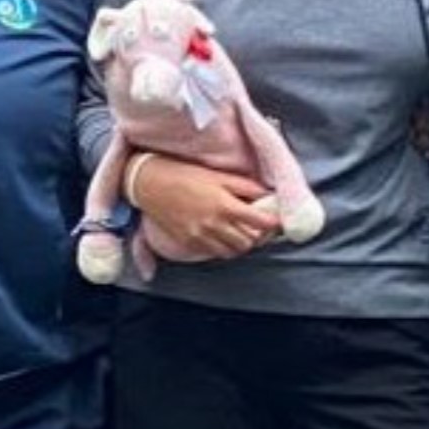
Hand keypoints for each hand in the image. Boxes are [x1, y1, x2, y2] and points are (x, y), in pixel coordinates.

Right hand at [130, 153, 283, 260]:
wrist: (150, 184)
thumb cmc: (185, 174)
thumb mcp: (219, 175)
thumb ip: (246, 187)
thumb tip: (268, 195)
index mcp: (226, 205)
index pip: (262, 223)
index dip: (274, 223)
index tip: (278, 221)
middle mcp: (215, 225)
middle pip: (249, 242)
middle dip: (259, 236)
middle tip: (260, 227)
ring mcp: (201, 236)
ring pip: (233, 252)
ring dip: (242, 244)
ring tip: (242, 233)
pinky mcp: (189, 243)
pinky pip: (215, 253)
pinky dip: (224, 248)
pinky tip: (224, 237)